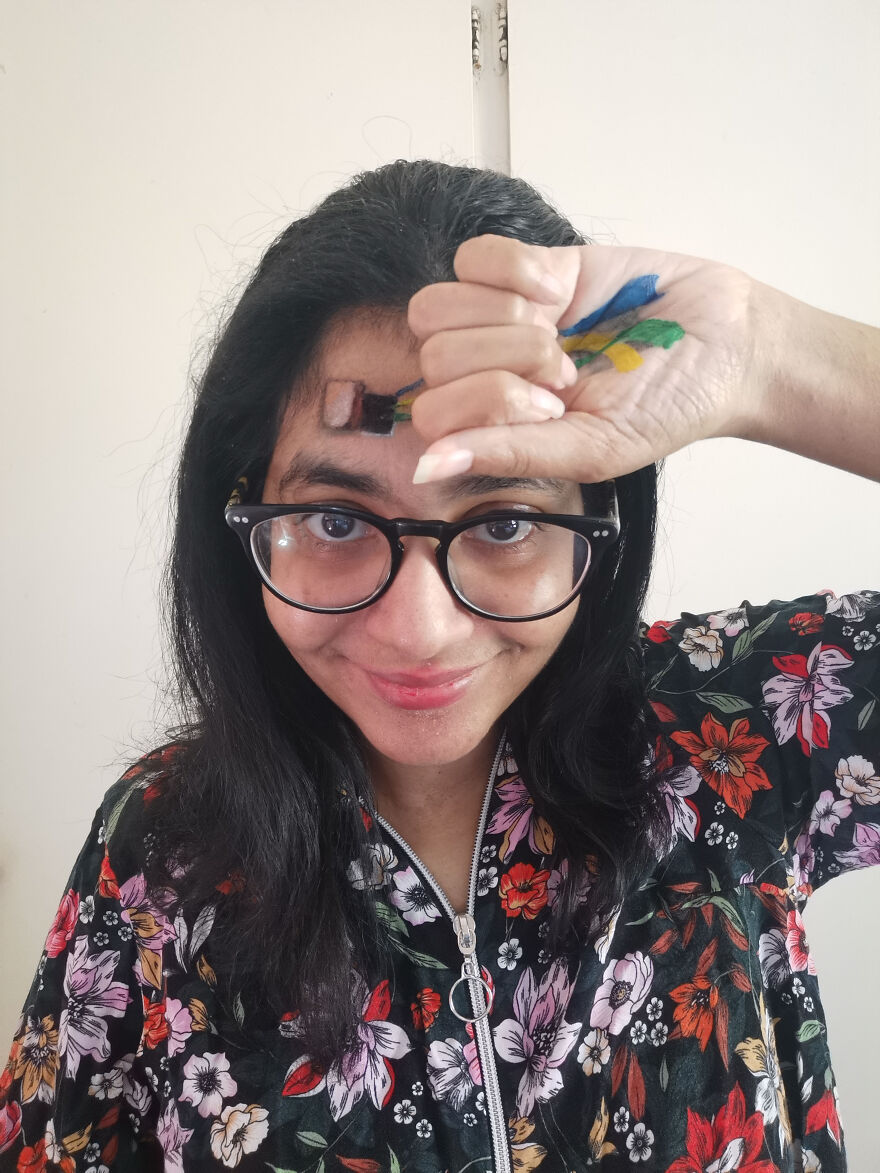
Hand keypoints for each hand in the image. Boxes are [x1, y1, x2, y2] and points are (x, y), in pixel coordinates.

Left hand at [406, 234, 759, 483]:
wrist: (727, 346)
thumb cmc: (666, 409)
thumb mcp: (592, 448)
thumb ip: (509, 455)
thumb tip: (427, 468)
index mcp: (494, 425)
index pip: (433, 410)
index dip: (488, 402)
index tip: (551, 405)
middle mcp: (486, 372)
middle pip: (434, 355)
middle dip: (508, 361)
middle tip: (567, 367)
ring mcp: (500, 317)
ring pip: (437, 305)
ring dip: (505, 316)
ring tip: (559, 329)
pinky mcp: (525, 265)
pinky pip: (474, 255)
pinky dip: (516, 270)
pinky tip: (559, 291)